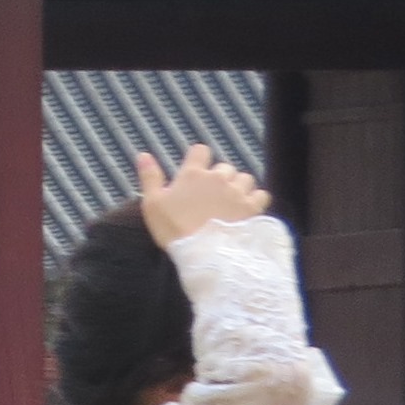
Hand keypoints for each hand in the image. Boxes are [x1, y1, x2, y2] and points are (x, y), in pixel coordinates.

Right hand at [133, 144, 269, 247]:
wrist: (201, 253)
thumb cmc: (173, 228)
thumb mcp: (152, 203)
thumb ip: (150, 177)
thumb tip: (143, 154)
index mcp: (193, 174)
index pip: (200, 151)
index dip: (198, 159)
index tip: (195, 172)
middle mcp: (218, 178)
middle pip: (224, 167)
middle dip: (219, 178)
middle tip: (210, 197)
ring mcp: (237, 191)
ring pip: (244, 178)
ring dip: (238, 186)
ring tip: (230, 202)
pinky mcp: (252, 207)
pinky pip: (261, 194)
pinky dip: (255, 199)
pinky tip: (247, 209)